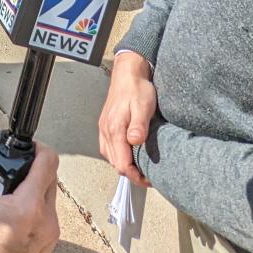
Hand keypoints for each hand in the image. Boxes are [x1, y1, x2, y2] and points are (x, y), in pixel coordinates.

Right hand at [0, 143, 60, 252]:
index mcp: (29, 206)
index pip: (48, 161)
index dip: (38, 147)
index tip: (29, 147)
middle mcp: (46, 219)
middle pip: (51, 176)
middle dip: (34, 167)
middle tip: (16, 168)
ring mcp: (51, 232)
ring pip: (49, 196)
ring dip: (34, 188)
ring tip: (12, 193)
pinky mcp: (49, 243)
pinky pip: (47, 214)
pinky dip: (34, 207)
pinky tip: (14, 213)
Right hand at [97, 52, 156, 187]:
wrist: (127, 73)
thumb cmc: (137, 88)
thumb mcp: (143, 106)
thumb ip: (138, 125)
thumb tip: (135, 142)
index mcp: (114, 129)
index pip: (122, 164)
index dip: (135, 176)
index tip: (149, 179)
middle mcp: (106, 131)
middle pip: (115, 164)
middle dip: (131, 174)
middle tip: (148, 176)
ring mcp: (104, 129)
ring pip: (110, 157)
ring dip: (124, 166)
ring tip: (141, 168)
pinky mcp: (105, 126)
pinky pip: (108, 148)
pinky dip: (119, 156)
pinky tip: (130, 154)